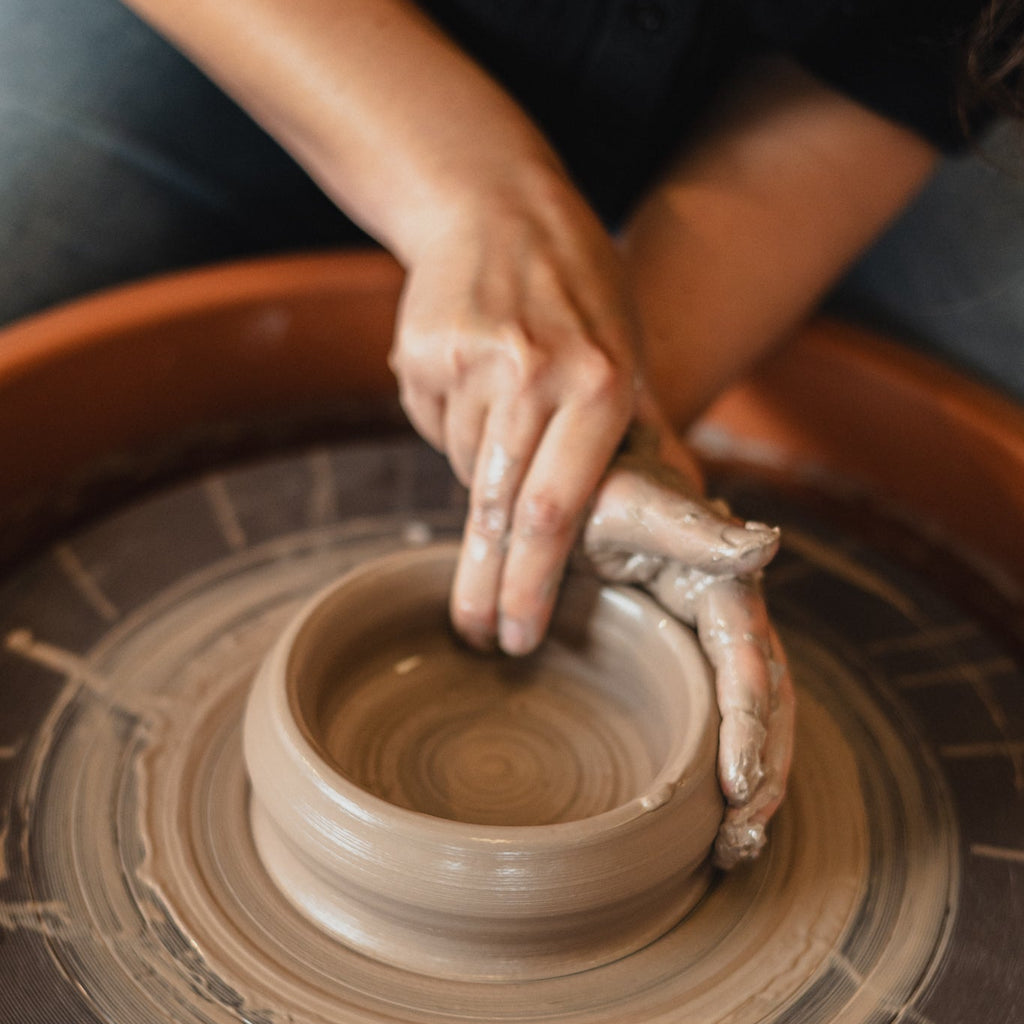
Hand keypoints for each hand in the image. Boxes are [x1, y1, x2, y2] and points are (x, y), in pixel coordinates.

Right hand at [391, 173, 637, 654]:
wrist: (498, 204)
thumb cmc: (580, 292)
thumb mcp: (632, 355)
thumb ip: (648, 442)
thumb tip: (699, 522)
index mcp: (601, 383)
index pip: (556, 511)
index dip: (532, 585)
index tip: (520, 635)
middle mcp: (535, 373)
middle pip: (497, 510)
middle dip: (486, 583)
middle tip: (477, 630)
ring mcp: (471, 361)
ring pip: (465, 469)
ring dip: (483, 472)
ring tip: (503, 412)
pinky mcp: (422, 353)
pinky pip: (433, 426)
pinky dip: (453, 425)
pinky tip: (473, 379)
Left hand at [579, 424, 794, 867]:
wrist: (572, 479)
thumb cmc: (597, 487)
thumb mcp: (635, 505)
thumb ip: (695, 528)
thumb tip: (768, 544)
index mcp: (722, 584)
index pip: (750, 666)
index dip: (750, 727)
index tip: (739, 789)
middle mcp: (725, 617)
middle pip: (766, 708)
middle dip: (761, 775)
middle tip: (741, 842)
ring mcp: (701, 642)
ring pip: (749, 721)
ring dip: (750, 785)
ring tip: (735, 849)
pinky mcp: (676, 658)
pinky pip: (708, 716)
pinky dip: (716, 765)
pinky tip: (706, 814)